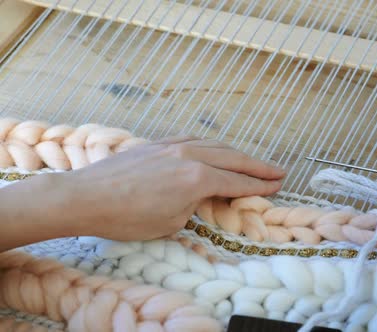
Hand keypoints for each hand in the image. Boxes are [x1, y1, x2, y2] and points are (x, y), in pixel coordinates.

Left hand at [54, 137, 284, 240]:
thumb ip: (194, 205)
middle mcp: (190, 156)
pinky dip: (212, 145)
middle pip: (234, 158)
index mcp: (197, 179)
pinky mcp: (158, 143)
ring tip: (253, 161)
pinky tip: (215, 149)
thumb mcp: (171, 222)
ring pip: (215, 144)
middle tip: (279, 171)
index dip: (260, 185)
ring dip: (238, 153)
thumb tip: (200, 196)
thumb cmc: (127, 218)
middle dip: (259, 166)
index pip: (237, 182)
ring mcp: (173, 146)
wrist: (86, 197)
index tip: (278, 185)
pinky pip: (194, 139)